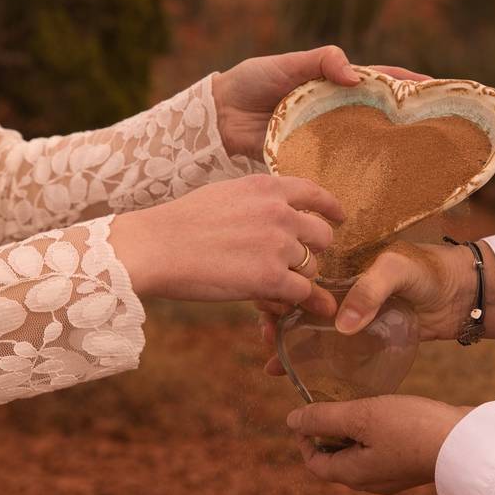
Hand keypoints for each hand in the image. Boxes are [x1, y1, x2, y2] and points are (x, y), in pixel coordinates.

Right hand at [110, 174, 342, 309]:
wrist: (155, 247)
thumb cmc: (182, 223)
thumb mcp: (226, 195)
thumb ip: (260, 202)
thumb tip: (282, 214)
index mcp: (267, 187)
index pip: (314, 192)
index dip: (331, 208)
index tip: (339, 218)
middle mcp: (280, 212)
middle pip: (322, 235)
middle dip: (313, 251)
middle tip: (294, 264)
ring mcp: (278, 245)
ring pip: (313, 267)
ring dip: (299, 279)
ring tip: (274, 286)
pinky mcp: (271, 278)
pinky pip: (303, 292)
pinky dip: (300, 302)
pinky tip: (290, 307)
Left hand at [213, 45, 428, 159]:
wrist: (219, 117)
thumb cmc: (251, 82)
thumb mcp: (286, 63)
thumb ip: (320, 61)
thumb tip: (355, 75)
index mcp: (335, 83)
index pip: (381, 80)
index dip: (410, 84)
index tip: (439, 88)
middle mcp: (337, 112)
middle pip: (381, 116)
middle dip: (410, 122)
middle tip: (440, 131)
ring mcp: (327, 138)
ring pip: (365, 144)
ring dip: (390, 152)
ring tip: (420, 161)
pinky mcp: (313, 160)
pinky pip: (340, 168)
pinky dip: (358, 175)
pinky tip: (377, 187)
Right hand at [259, 241, 494, 374]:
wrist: (463, 294)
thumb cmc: (430, 271)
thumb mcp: (397, 270)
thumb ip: (370, 291)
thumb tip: (341, 326)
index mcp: (344, 262)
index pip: (303, 274)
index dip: (282, 289)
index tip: (268, 311)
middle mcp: (343, 286)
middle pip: (300, 302)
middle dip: (278, 320)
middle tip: (268, 342)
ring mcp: (353, 312)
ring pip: (312, 327)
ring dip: (290, 343)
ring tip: (274, 364)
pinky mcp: (365, 335)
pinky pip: (333, 347)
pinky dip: (314, 358)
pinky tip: (297, 374)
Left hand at [287, 395, 472, 494]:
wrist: (466, 442)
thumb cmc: (412, 428)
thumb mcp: (362, 416)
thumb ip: (324, 417)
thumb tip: (292, 420)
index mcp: (353, 474)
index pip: (315, 463)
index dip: (305, 439)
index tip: (307, 412)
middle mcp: (371, 481)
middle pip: (337, 460)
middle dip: (329, 432)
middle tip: (333, 401)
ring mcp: (394, 474)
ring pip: (361, 454)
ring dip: (353, 430)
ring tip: (359, 401)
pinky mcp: (412, 463)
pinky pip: (383, 450)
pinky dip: (375, 432)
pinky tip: (386, 410)